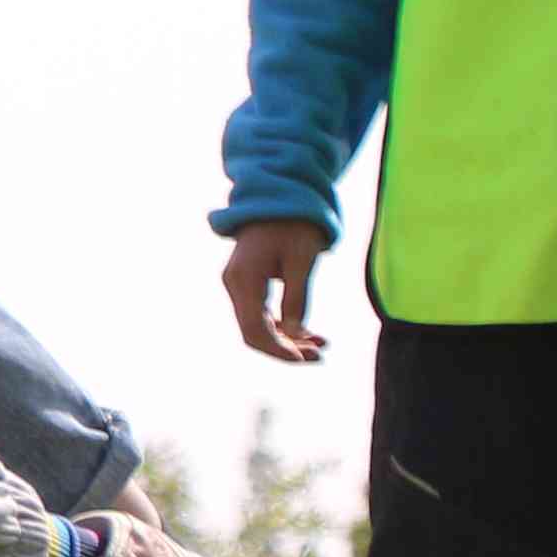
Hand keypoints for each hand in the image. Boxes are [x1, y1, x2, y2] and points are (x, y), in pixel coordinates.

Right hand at [221, 217, 331, 365]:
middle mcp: (234, 284)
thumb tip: (295, 335)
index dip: (279, 349)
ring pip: (257, 326)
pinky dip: (282, 326)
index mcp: (244, 279)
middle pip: (253, 332)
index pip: (255, 329)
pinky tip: (309, 333)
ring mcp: (238, 284)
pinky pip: (260, 314)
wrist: (279, 197)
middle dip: (285, 348)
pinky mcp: (247, 283)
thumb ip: (297, 299)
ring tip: (321, 346)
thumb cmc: (294, 225)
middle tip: (320, 356)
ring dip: (287, 340)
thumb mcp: (302, 261)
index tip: (306, 359)